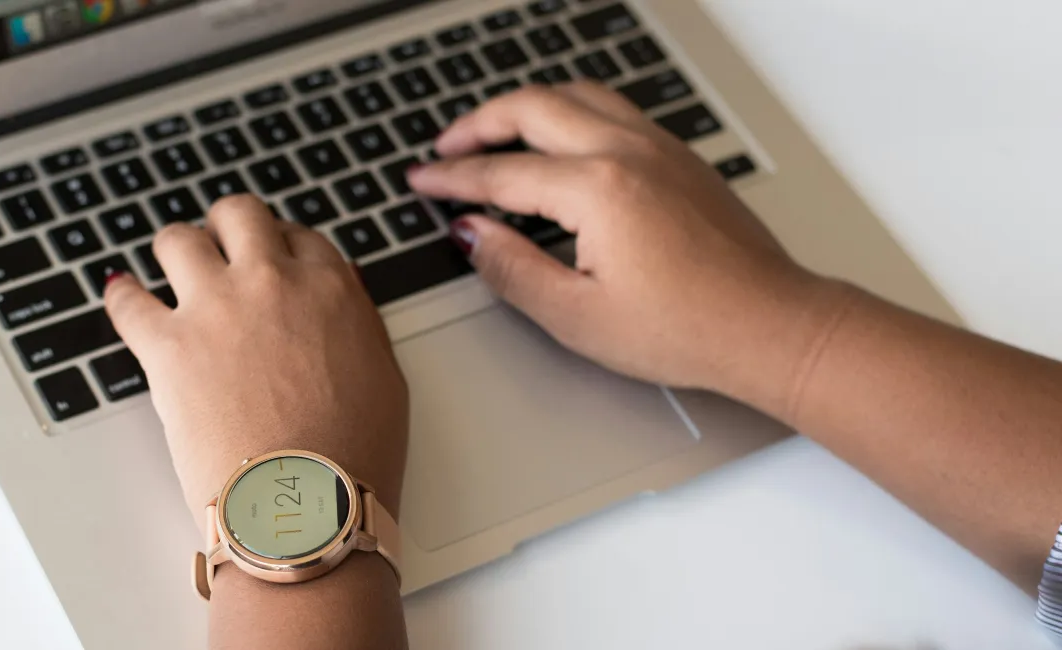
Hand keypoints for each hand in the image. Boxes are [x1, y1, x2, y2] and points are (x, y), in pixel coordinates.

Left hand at [103, 195, 408, 524]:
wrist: (304, 507)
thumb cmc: (350, 459)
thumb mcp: (385, 379)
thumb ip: (359, 326)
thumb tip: (342, 302)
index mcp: (330, 288)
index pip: (300, 237)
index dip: (281, 246)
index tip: (272, 260)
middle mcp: (271, 283)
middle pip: (239, 215)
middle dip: (227, 228)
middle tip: (219, 248)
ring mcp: (216, 309)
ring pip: (177, 239)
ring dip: (175, 250)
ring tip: (170, 268)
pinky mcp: (168, 346)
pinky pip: (126, 300)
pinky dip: (121, 297)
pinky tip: (124, 298)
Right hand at [408, 82, 847, 402]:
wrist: (769, 326)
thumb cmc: (687, 329)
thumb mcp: (577, 317)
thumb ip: (512, 269)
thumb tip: (472, 235)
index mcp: (597, 190)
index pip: (502, 172)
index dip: (452, 178)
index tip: (422, 181)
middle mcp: (628, 153)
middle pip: (534, 108)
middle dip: (479, 123)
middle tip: (446, 148)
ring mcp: (659, 148)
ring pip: (576, 96)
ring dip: (526, 106)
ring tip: (494, 131)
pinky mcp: (680, 157)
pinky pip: (611, 109)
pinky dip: (569, 111)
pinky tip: (558, 138)